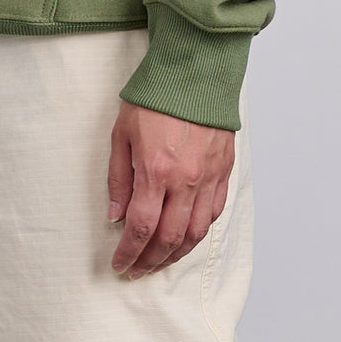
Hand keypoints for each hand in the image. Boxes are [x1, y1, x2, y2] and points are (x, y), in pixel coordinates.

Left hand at [106, 97, 233, 279]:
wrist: (195, 71)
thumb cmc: (155, 97)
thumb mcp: (121, 132)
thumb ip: (118, 177)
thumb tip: (116, 215)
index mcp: (156, 170)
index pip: (140, 227)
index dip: (128, 253)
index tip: (120, 265)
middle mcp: (185, 181)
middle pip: (169, 239)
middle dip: (150, 261)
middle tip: (137, 270)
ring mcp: (209, 178)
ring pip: (195, 234)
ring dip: (176, 254)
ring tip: (159, 261)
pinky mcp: (224, 171)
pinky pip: (214, 214)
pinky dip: (199, 232)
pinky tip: (186, 236)